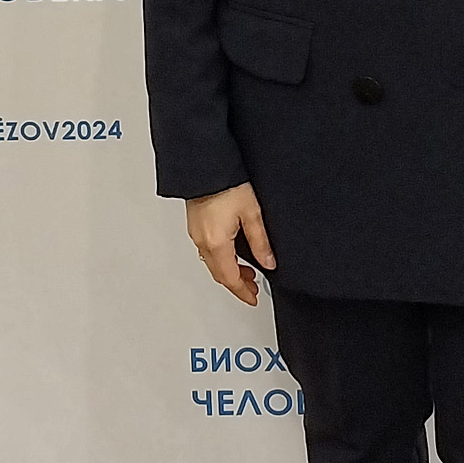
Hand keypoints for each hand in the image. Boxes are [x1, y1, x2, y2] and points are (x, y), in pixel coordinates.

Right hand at [185, 182, 275, 305]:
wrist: (207, 165)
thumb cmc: (227, 183)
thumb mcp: (251, 212)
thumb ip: (260, 241)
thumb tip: (269, 262)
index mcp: (217, 243)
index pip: (230, 279)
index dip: (242, 292)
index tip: (252, 299)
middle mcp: (203, 241)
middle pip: (219, 274)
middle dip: (236, 284)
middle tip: (252, 287)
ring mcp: (196, 233)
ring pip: (212, 263)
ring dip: (228, 271)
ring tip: (245, 271)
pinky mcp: (195, 224)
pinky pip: (207, 251)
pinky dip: (220, 258)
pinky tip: (231, 252)